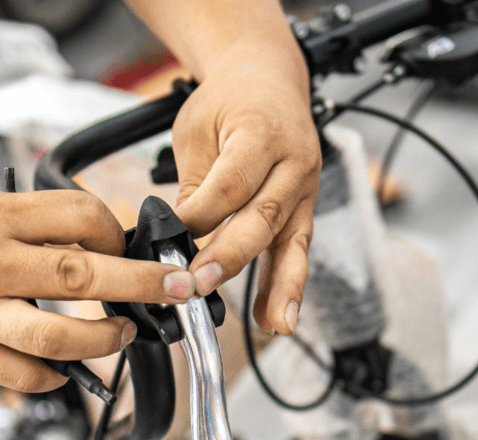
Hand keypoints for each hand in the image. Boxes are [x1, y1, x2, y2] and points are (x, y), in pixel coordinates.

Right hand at [0, 184, 195, 391]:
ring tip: (121, 334)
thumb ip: (24, 220)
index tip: (127, 244)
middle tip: (177, 289)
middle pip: (83, 278)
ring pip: (57, 339)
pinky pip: (19, 376)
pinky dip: (51, 376)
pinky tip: (64, 368)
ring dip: (103, 341)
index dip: (116, 231)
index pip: (80, 218)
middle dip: (143, 285)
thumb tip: (84, 237)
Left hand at [170, 40, 320, 335]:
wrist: (268, 80)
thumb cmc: (227, 102)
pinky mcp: (305, 209)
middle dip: (229, 257)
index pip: (230, 186)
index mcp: (261, 134)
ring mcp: (305, 188)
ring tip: (272, 322)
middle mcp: (293, 163)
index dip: (199, 216)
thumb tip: (178, 238)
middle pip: (262, 218)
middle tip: (198, 285)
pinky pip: (298, 250)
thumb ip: (193, 185)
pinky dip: (289, 285)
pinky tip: (280, 317)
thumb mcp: (196, 130)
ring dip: (278, 285)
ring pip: (290, 241)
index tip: (172, 237)